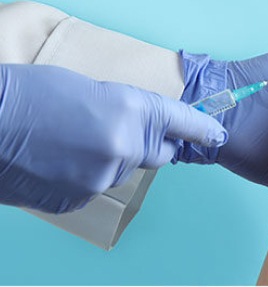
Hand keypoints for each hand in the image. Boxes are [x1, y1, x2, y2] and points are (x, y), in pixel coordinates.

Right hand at [0, 64, 224, 213]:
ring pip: (122, 171)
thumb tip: (142, 126)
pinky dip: (84, 176)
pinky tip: (57, 160)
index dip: (202, 128)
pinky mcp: (79, 200)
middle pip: (157, 154)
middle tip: (113, 129)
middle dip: (146, 144)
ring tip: (69, 141)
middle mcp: (124, 147)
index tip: (217, 134)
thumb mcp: (91, 88)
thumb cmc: (31, 92)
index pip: (181, 121)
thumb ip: (127, 110)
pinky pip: (95, 187)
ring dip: (108, 159)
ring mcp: (101, 178)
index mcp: (130, 109)